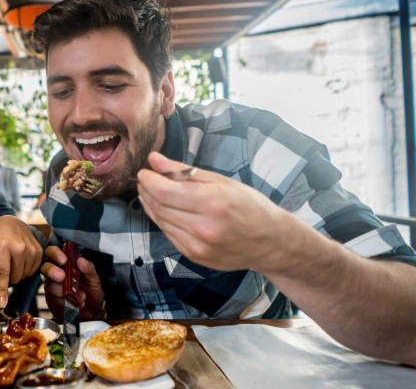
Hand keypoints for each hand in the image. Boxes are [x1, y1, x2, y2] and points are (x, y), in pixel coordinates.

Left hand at [0, 215, 42, 307]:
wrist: (11, 223)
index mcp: (2, 246)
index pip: (2, 272)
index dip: (2, 289)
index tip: (2, 303)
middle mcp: (19, 247)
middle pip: (15, 278)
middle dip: (8, 278)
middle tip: (4, 267)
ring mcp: (31, 249)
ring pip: (24, 276)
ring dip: (17, 273)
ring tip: (12, 260)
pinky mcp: (39, 251)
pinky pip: (32, 271)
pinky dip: (25, 269)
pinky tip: (20, 259)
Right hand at [40, 246, 104, 319]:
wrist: (91, 313)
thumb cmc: (91, 294)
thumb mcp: (94, 280)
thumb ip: (89, 269)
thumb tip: (81, 260)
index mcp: (65, 265)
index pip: (54, 253)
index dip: (56, 254)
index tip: (63, 259)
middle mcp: (56, 274)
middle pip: (45, 267)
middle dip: (52, 270)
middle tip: (62, 277)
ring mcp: (52, 287)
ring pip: (50, 285)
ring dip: (66, 291)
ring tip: (80, 296)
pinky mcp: (52, 300)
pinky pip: (55, 299)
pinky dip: (67, 301)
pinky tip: (76, 303)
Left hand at [136, 152, 292, 272]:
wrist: (271, 242)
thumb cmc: (250, 206)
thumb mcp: (221, 181)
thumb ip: (184, 171)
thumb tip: (154, 160)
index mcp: (213, 203)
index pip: (165, 192)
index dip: (149, 181)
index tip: (144, 172)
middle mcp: (204, 227)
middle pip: (160, 207)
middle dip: (147, 191)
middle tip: (145, 180)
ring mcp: (198, 246)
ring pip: (161, 222)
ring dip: (151, 205)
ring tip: (151, 192)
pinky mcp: (194, 256)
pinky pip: (169, 234)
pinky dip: (162, 220)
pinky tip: (163, 209)